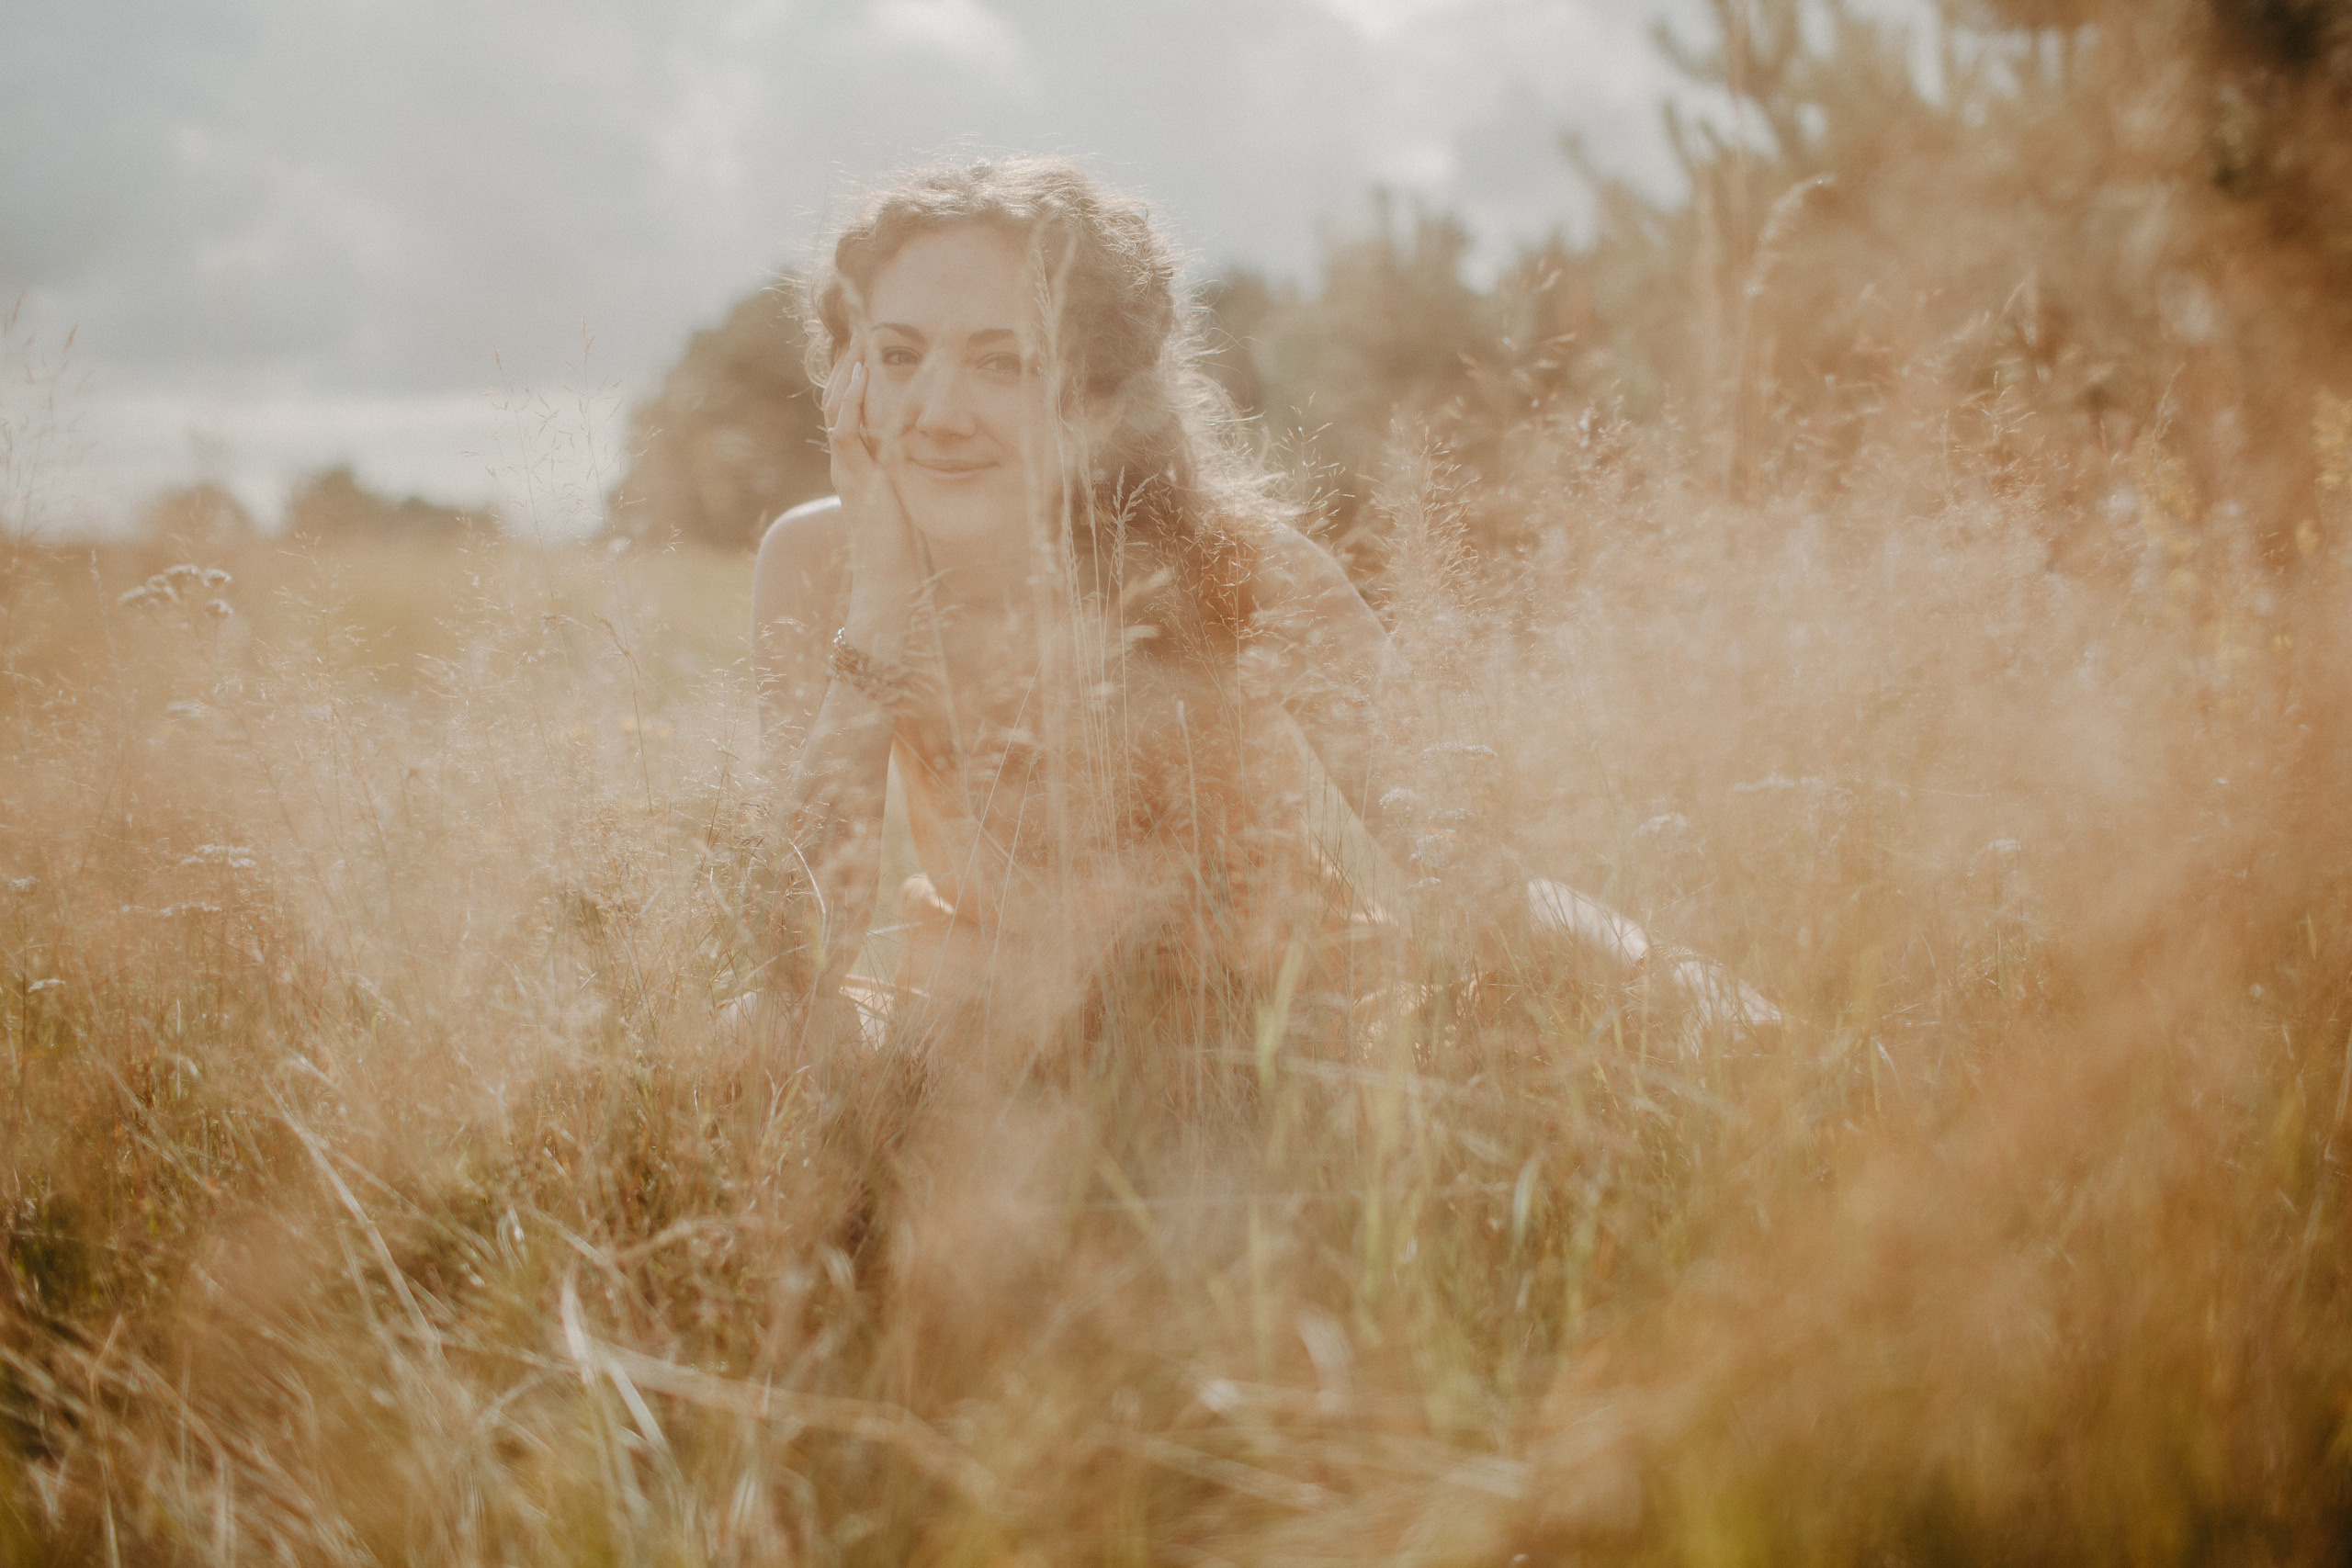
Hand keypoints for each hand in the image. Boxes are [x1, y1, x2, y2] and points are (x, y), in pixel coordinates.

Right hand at [821, 337, 923, 658]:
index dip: (855, 375)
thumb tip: (942, 448)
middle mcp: (846, 462)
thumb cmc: (905, 545)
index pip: (848, 407)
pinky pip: (844, 433)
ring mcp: (847, 470)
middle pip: (834, 399)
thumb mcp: (910, 494)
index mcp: (857, 462)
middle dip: (846, 364)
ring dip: (846, 374)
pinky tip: (859, 378)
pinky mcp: (855, 481)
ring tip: (858, 342)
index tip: (871, 345)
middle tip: (860, 330)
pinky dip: (850, 403)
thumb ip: (915, 470)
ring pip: (834, 409)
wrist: (889, 582)